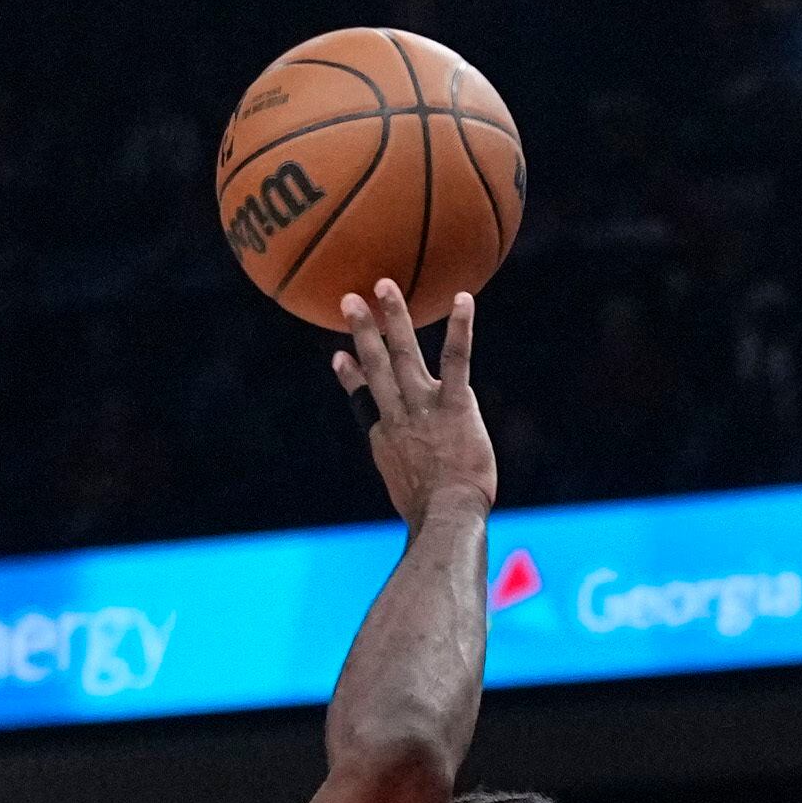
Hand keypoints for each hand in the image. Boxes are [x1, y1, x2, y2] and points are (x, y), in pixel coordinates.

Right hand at [331, 283, 495, 530]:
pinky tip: (462, 299)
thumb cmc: (432, 516)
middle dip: (362, 330)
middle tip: (350, 299)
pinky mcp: (455, 405)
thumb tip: (414, 495)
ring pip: (403, 354)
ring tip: (384, 286)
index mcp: (385, 438)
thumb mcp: (407, 494)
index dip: (351, 376)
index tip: (339, 357)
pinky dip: (458, 328)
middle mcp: (398, 416)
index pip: (364, 399)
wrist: (444, 517)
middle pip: (375, 366)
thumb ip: (408, 477)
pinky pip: (456, 359)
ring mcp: (424, 407)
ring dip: (393, 318)